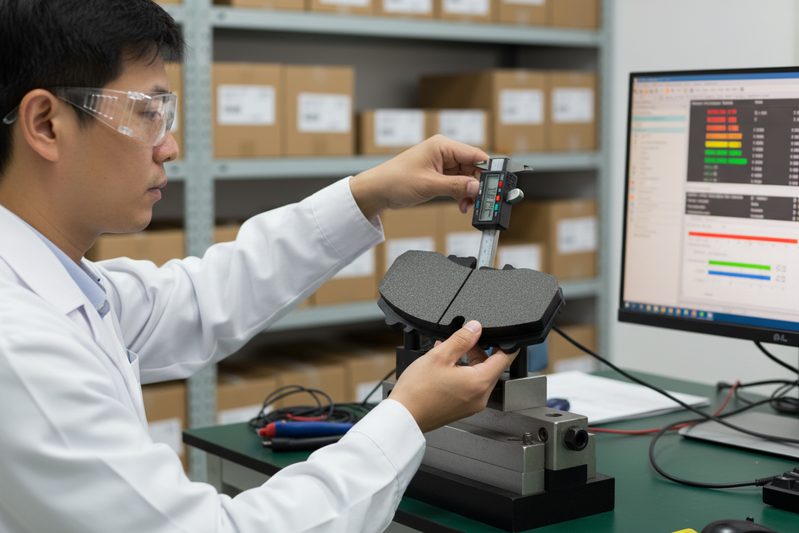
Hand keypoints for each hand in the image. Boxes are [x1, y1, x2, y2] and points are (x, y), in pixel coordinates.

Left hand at [349, 135, 488, 218]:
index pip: (475, 154)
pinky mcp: (438, 176)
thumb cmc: (396, 180)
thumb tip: (477, 187)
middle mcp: (444, 152)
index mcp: (443, 146)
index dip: (487, 170)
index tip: (495, 186)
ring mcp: (442, 164)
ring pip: (466, 177)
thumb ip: (456, 186)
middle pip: (473, 167)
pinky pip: (457, 184)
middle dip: (477, 185)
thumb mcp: (429, 185)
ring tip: (467, 205)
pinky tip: (461, 205)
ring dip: (469, 192)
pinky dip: (461, 194)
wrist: (377, 191)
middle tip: (481, 201)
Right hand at [389, 320, 516, 433]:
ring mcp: (472, 405)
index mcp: (479, 382)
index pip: (505, 359)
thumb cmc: (418, 391)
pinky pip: (471, 387)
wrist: (404, 417)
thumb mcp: (439, 356)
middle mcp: (480, 397)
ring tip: (450, 353)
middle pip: (492, 368)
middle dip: (481, 352)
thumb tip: (475, 327)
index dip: (505, 344)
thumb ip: (462, 339)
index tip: (501, 336)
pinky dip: (464, 374)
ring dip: (470, 362)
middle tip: (464, 342)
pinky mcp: (463, 409)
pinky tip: (446, 367)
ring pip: (480, 377)